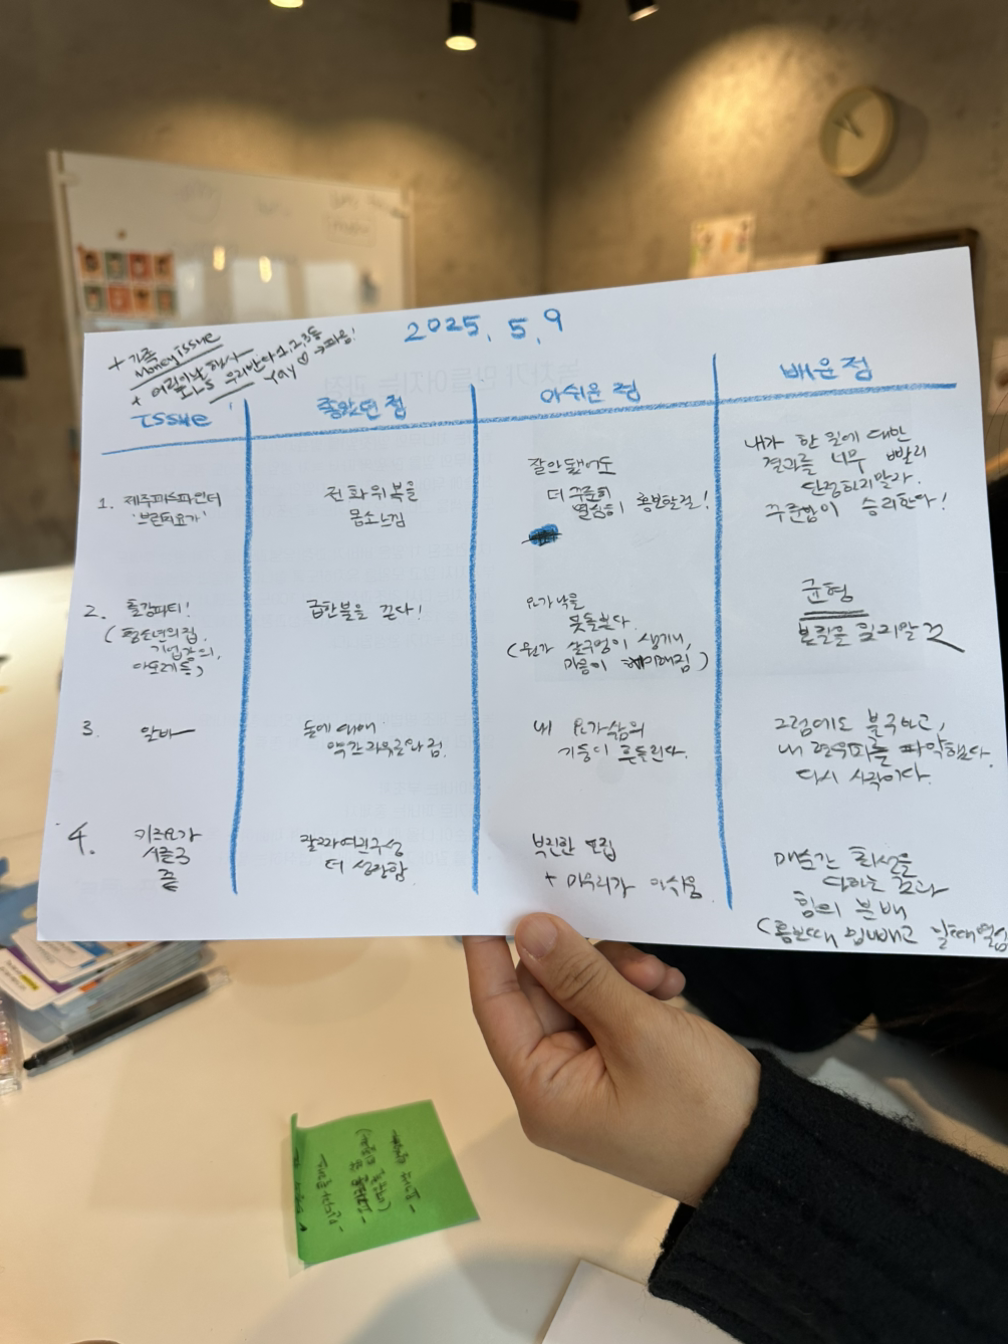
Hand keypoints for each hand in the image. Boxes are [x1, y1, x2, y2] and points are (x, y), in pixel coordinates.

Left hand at [464, 914, 760, 1205]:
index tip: (492, 897)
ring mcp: (588, 1077)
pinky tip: (669, 986)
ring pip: (580, 995)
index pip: (494, 1005)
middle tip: (633, 951)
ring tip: (660, 978)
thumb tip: (527, 930)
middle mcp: (555, 1085)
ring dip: (616, 975)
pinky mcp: (621, 1067)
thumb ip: (580, 975)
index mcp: (542, 1090)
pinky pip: (609, 1011)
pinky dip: (634, 992)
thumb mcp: (639, 1030)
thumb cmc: (699, 1104)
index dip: (488, 951)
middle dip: (584, 962)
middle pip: (543, 994)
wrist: (769, 1154)